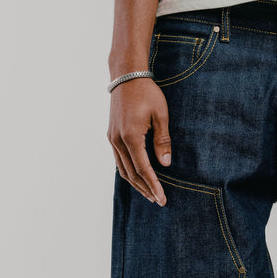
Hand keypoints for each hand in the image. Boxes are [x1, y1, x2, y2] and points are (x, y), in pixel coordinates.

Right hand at [107, 77, 171, 205]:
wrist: (126, 76)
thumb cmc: (147, 93)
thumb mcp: (161, 115)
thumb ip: (162, 141)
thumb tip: (165, 164)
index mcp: (131, 137)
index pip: (143, 169)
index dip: (153, 185)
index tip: (162, 198)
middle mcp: (118, 141)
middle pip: (131, 173)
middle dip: (145, 189)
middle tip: (158, 200)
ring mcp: (112, 138)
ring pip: (122, 169)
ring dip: (135, 183)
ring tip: (149, 193)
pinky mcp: (111, 135)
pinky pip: (118, 160)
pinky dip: (128, 171)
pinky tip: (137, 177)